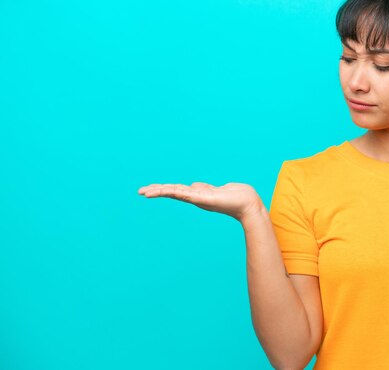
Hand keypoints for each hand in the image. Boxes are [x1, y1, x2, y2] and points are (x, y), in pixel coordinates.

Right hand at [137, 182, 262, 221]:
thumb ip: (204, 188)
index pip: (176, 190)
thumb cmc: (236, 196)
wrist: (248, 203)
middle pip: (172, 192)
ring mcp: (199, 199)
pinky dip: (175, 192)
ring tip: (145, 192)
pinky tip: (164, 190)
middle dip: (157, 191)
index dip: (163, 189)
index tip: (149, 189)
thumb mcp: (216, 189)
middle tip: (140, 192)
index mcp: (198, 194)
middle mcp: (196, 197)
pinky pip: (187, 194)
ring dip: (161, 192)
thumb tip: (193, 185)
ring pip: (176, 193)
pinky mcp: (205, 199)